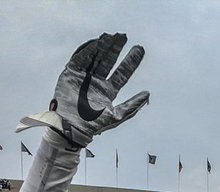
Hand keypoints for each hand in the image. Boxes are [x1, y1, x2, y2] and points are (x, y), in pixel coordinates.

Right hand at [16, 33, 149, 153]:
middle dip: (116, 48)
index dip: (131, 61)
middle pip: (109, 61)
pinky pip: (79, 58)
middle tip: (124, 36)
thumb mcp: (118, 115)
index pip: (122, 73)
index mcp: (108, 91)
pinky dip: (87, 50)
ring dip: (103, 46)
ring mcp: (84, 77)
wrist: (72, 126)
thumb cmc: (94, 125)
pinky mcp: (71, 74)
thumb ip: (133, 105)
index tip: (140, 49)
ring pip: (95, 57)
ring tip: (111, 36)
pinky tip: (96, 43)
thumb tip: (148, 94)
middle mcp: (96, 82)